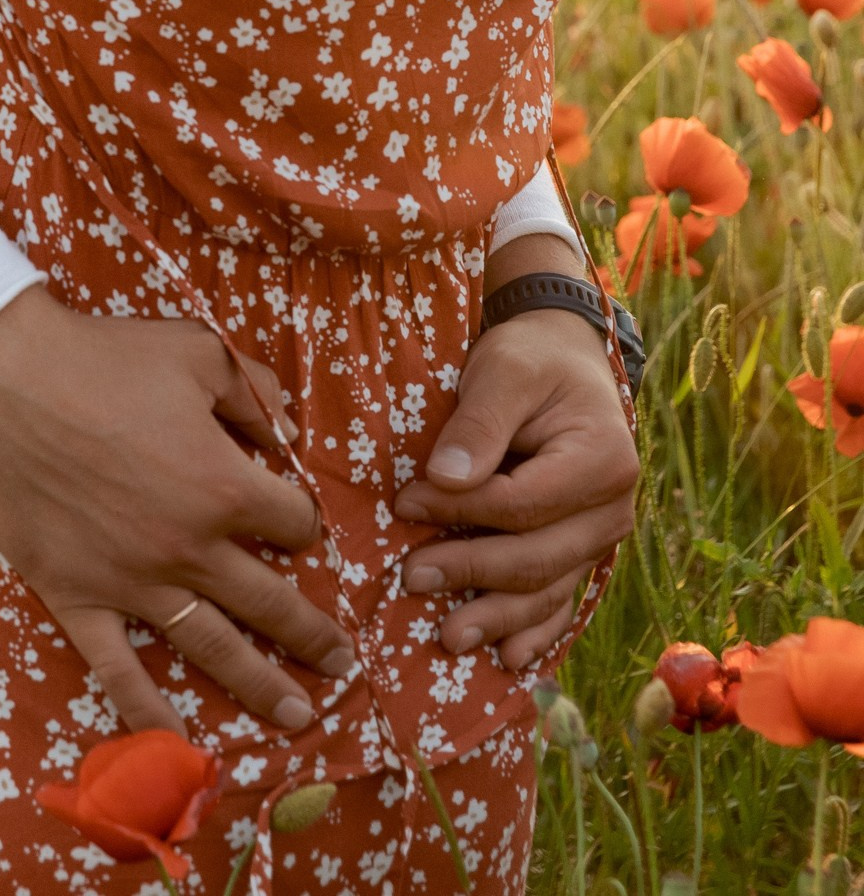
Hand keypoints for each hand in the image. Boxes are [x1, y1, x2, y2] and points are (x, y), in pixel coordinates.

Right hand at [0, 288, 354, 738]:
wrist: (6, 377)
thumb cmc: (103, 358)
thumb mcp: (197, 350)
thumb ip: (254, 392)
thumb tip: (290, 434)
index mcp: (224, 486)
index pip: (294, 523)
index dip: (302, 521)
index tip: (294, 522)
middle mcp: (190, 547)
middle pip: (271, 603)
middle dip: (313, 634)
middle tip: (342, 665)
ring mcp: (134, 581)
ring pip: (214, 647)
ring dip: (262, 685)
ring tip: (299, 715)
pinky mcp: (79, 597)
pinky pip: (119, 669)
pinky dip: (149, 713)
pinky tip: (179, 746)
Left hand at [395, 308, 637, 668]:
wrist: (564, 360)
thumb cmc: (530, 360)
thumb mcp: (503, 371)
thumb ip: (479, 424)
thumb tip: (445, 479)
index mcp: (603, 459)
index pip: (522, 503)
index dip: (461, 510)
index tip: (404, 503)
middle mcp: (613, 508)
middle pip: (538, 557)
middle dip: (472, 572)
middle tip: (411, 577)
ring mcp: (602, 536)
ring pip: (550, 589)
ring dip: (499, 618)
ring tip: (449, 638)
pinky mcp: (583, 550)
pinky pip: (562, 598)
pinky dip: (536, 630)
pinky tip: (509, 658)